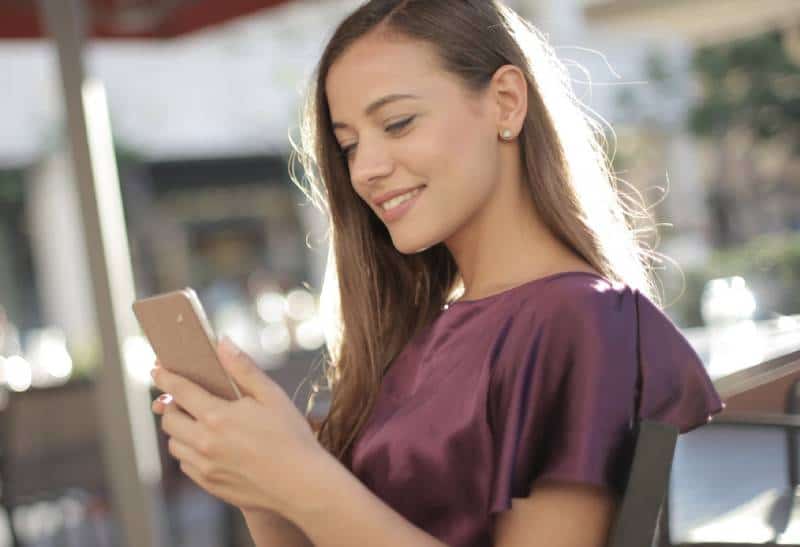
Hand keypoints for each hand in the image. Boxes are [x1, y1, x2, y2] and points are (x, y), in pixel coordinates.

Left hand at [150, 336, 327, 515]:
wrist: (302, 484)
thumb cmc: (291, 436)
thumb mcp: (272, 395)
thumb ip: (243, 368)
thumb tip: (222, 343)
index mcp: (218, 416)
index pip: (180, 390)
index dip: (166, 377)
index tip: (157, 369)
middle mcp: (204, 442)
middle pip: (169, 419)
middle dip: (170, 405)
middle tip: (181, 399)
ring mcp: (205, 466)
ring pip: (174, 444)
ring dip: (179, 429)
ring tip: (195, 422)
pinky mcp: (209, 484)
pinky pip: (185, 465)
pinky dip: (189, 451)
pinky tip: (207, 446)